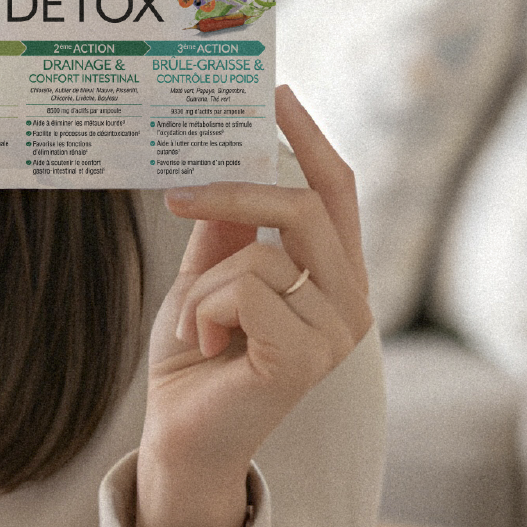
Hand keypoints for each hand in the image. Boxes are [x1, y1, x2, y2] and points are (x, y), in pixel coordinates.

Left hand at [134, 85, 371, 526]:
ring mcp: (336, 333)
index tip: (275, 92)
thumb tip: (230, 156)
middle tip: (176, 193)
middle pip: (307, 206)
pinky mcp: (305, 358)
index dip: (308, 138)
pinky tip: (205, 349)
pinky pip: (244, 293)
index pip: (336, 191)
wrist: (179, 435)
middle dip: (236, 190)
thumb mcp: (204, 275)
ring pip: (260, 256)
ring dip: (204, 285)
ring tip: (196, 325)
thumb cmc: (195, 357)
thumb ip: (227, 225)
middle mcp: (350, 300)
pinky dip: (204, 313)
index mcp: (334, 274)